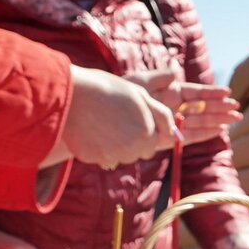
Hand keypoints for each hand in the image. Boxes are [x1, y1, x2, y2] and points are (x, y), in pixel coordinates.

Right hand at [59, 66, 176, 167]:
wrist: (71, 91)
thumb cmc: (109, 90)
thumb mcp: (142, 96)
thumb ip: (163, 117)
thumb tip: (177, 135)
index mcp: (146, 136)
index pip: (151, 144)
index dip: (142, 130)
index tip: (130, 117)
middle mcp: (131, 151)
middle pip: (135, 153)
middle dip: (129, 140)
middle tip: (114, 119)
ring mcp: (109, 157)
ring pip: (117, 156)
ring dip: (112, 144)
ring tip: (100, 122)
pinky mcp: (90, 159)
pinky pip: (97, 156)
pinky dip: (94, 146)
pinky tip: (88, 128)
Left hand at [125, 68, 240, 145]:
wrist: (106, 115)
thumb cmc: (121, 95)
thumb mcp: (140, 82)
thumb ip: (161, 77)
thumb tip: (176, 66)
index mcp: (170, 93)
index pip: (196, 93)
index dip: (212, 93)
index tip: (227, 92)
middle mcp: (173, 108)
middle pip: (202, 108)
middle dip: (220, 108)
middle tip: (237, 108)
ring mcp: (172, 123)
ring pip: (200, 122)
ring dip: (218, 121)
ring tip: (235, 120)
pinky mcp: (168, 138)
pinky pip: (189, 135)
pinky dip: (205, 133)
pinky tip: (219, 130)